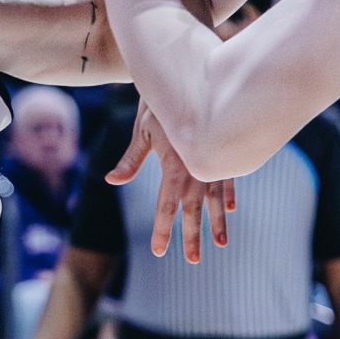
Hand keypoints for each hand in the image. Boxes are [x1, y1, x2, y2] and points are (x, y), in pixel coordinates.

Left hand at [105, 102, 234, 262]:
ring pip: (215, 200)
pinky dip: (227, 195)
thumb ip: (131, 161)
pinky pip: (227, 179)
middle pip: (193, 211)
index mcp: (176, 168)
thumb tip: (111, 180)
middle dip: (193, 237)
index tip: (160, 251)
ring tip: (220, 244)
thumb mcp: (142, 132)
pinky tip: (228, 209)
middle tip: (193, 261)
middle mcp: (198, 170)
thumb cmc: (160, 104)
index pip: (167, 207)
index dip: (163, 231)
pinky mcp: (224, 152)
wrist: (193, 77)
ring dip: (217, 223)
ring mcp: (214, 163)